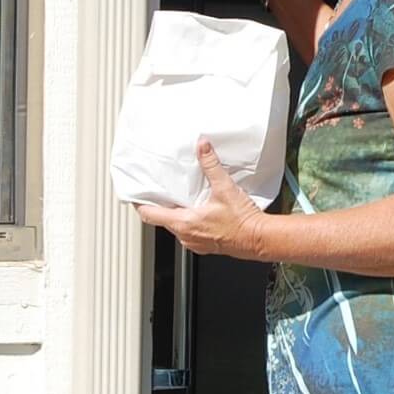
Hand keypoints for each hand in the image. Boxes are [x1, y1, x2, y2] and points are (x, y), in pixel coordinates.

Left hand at [135, 139, 268, 258]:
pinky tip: (201, 212)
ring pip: (176, 227)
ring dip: (177, 214)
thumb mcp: (224, 188)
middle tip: (162, 191)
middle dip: (161, 206)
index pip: (149, 215)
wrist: (258, 238)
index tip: (135, 196)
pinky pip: (189, 233)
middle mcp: (185, 236)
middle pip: (162, 220)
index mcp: (184, 223)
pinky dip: (189, 222)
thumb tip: (202, 147)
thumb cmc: (242, 221)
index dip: (139, 204)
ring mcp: (194, 243)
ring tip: (184, 199)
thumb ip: (210, 165)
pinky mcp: (205, 246)